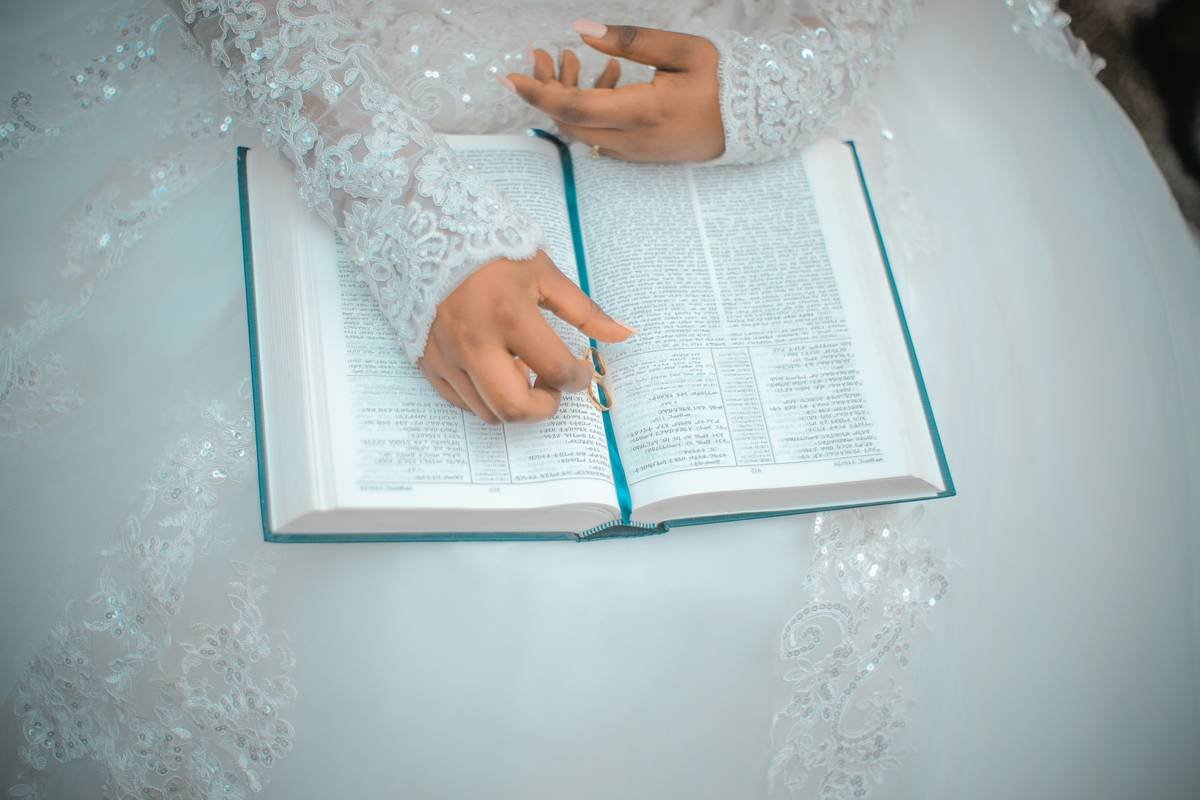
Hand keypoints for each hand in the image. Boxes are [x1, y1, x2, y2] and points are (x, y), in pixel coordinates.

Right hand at [418, 250, 632, 423]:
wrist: (428, 234)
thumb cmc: (492, 250)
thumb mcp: (543, 272)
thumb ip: (584, 310)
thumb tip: (623, 334)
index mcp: (510, 315)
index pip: (555, 370)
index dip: (578, 378)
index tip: (581, 370)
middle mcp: (474, 342)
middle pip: (515, 409)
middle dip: (544, 408)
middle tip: (552, 386)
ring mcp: (446, 356)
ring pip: (487, 411)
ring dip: (514, 402)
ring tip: (521, 369)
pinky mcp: (426, 361)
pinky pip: (459, 401)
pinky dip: (484, 398)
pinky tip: (495, 371)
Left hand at [503, 21, 723, 162]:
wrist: (755, 121)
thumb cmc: (724, 80)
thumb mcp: (682, 50)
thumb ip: (630, 40)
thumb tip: (580, 32)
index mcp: (642, 112)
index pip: (573, 107)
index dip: (536, 93)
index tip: (509, 76)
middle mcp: (633, 140)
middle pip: (570, 121)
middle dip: (546, 89)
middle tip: (541, 55)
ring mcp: (636, 153)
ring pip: (583, 130)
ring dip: (567, 98)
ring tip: (571, 60)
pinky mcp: (641, 155)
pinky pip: (601, 135)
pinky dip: (589, 109)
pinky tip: (605, 80)